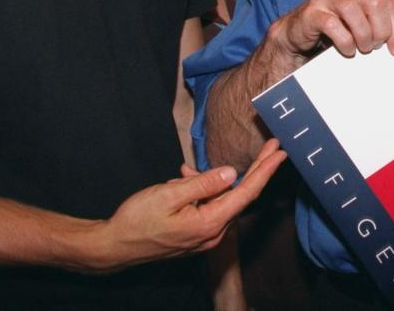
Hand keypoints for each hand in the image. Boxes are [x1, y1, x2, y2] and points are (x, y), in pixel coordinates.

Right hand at [89, 139, 284, 270]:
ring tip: (183, 175)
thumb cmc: (137, 220)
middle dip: (257, 170)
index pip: (246, 192)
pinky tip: (183, 182)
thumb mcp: (168, 194)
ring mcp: (205, 236)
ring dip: (214, 182)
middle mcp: (213, 233)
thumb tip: (231, 173)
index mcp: (210, 222)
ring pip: (222, 200)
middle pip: (242, 196)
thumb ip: (203, 184)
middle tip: (273, 146)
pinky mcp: (196, 234)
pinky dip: (203, 191)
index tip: (279, 152)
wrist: (114, 246)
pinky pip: (210, 207)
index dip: (265, 170)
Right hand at [268, 0, 393, 61]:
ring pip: (354, 10)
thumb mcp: (358, 23)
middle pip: (375, 3)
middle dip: (381, 30)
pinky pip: (333, 25)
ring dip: (364, 35)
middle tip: (376, 46)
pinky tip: (347, 49)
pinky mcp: (311, 13)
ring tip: (363, 48)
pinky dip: (345, 41)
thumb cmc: (332, 30)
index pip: (387, 1)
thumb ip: (376, 23)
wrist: (296, 35)